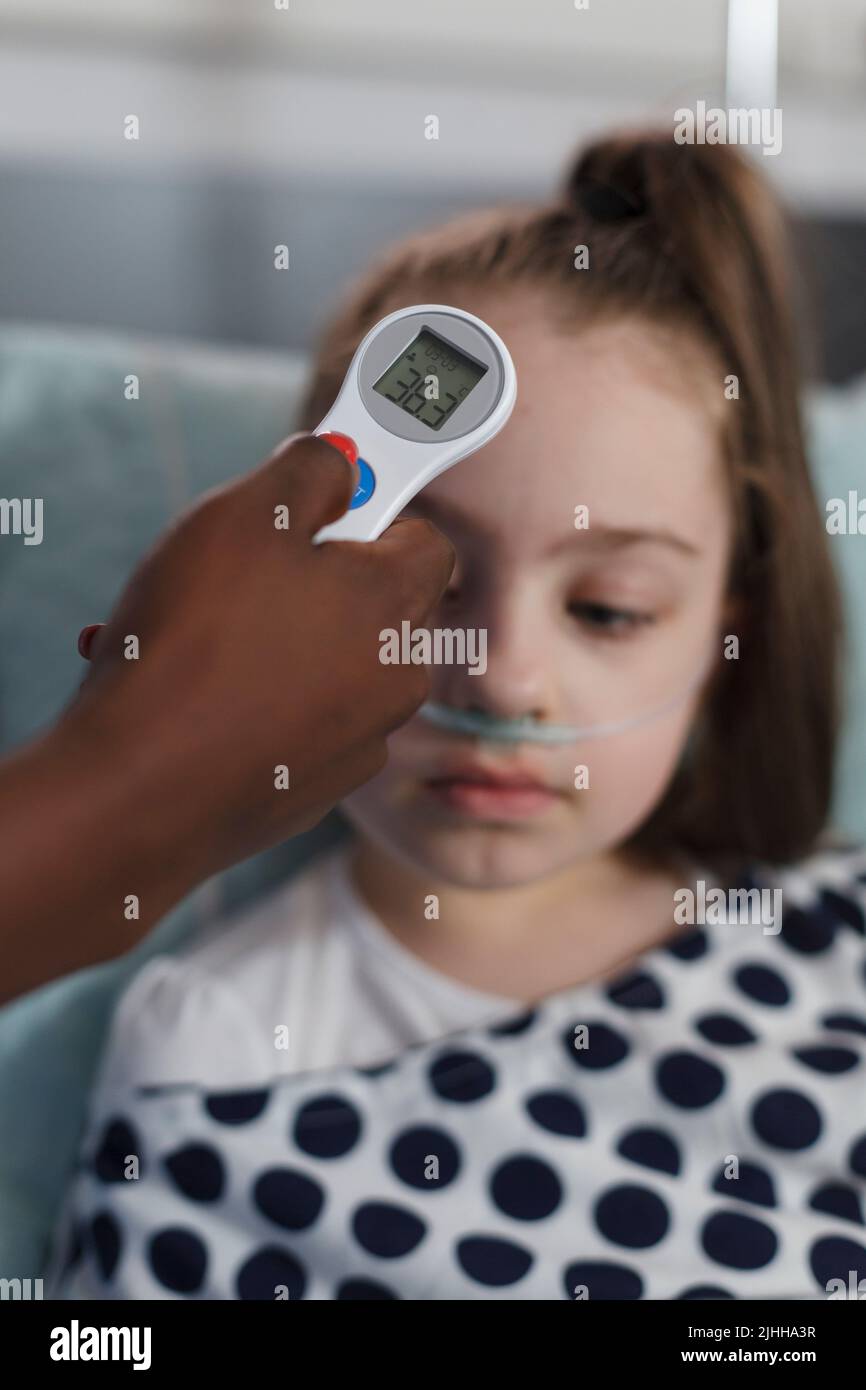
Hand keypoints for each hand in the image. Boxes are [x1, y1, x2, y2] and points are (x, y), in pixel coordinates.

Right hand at [67, 431, 454, 877]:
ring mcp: (359, 744)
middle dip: (313, 580)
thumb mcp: (244, 516)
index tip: (323, 503)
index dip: (373, 511)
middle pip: (374, 605)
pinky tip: (191, 694)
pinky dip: (255, 701)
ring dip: (272, 641)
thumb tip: (337, 465)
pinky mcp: (315, 791)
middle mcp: (396, 680)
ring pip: (325, 665)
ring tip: (192, 636)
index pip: (427, 540)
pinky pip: (296, 724)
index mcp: (396, 606)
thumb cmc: (192, 646)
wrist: (141, 792)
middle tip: (239, 572)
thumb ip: (308, 474)